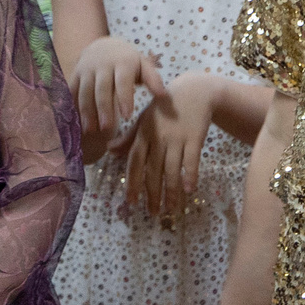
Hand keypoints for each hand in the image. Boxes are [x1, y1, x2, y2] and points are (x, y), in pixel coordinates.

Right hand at [72, 36, 167, 145]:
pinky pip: (71, 91)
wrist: (103, 46)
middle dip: (104, 109)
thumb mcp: (143, 65)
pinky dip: (71, 106)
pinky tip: (73, 121)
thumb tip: (164, 96)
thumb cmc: (128, 61)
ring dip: (86, 111)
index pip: (123, 82)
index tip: (127, 116)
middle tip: (107, 127)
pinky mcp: (75, 74)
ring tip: (90, 130)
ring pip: (85, 92)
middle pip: (102, 89)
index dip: (125, 99)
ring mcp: (86, 70)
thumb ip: (153, 80)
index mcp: (123, 63)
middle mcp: (102, 66)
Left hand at [120, 72, 217, 218]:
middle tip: (154, 213)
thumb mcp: (144, 120)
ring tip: (172, 209)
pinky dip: (189, 175)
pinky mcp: (195, 137)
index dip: (133, 183)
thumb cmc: (165, 108)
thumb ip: (129, 137)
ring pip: (172, 169)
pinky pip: (191, 160)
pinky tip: (189, 190)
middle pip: (153, 171)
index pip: (135, 163)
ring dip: (171, 191)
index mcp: (143, 134)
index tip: (132, 202)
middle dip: (153, 194)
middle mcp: (158, 138)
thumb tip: (109, 151)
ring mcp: (177, 138)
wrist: (194, 91)